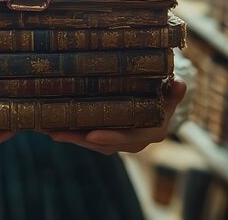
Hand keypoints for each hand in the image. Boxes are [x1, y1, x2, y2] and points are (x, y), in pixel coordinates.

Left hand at [46, 77, 186, 154]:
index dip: (110, 137)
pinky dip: (70, 133)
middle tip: (56, 133)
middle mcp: (132, 142)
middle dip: (79, 139)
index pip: (128, 137)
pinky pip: (86, 138)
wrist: (160, 106)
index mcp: (149, 133)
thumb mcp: (171, 94)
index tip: (92, 136)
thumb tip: (180, 84)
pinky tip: (49, 126)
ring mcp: (117, 142)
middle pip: (102, 144)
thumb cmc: (165, 96)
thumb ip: (174, 91)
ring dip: (69, 137)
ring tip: (47, 129)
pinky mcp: (105, 138)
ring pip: (90, 143)